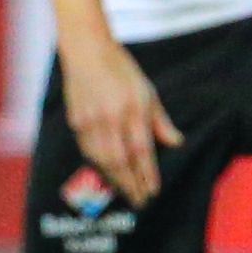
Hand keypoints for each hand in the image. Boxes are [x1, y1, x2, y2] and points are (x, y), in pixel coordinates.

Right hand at [61, 34, 182, 207]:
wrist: (86, 50)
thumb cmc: (122, 70)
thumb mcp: (147, 91)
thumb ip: (159, 121)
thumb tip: (175, 143)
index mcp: (131, 109)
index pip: (141, 150)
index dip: (147, 174)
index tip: (153, 191)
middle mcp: (109, 118)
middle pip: (120, 161)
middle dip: (131, 184)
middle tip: (140, 202)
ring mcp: (89, 120)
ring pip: (102, 159)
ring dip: (115, 179)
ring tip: (127, 192)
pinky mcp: (75, 120)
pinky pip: (89, 150)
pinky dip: (100, 165)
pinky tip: (109, 174)